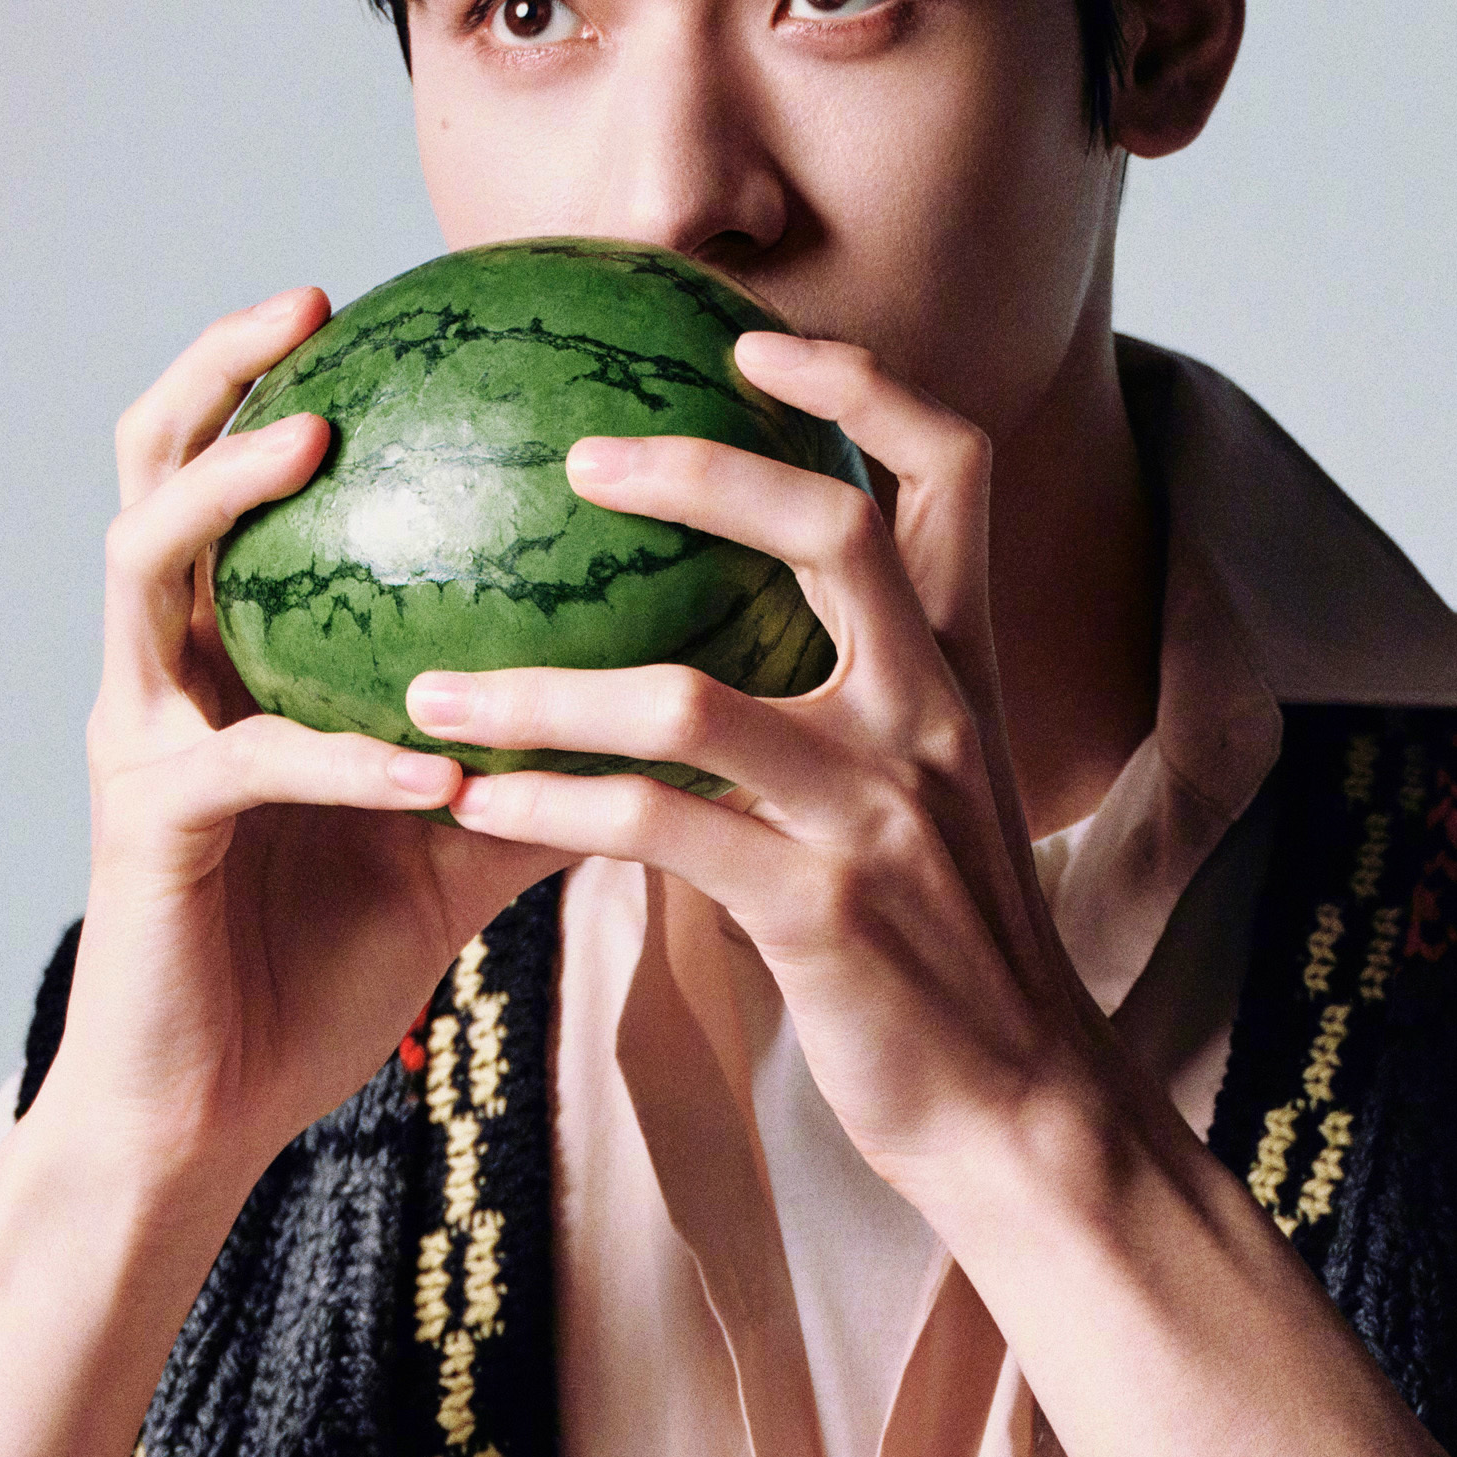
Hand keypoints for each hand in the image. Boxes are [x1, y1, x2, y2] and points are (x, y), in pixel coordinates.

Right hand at [35, 289, 567, 1202]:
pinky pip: (247, 764)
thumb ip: (548, 755)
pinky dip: (341, 756)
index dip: (273, 372)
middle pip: (146, 469)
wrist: (218, 1109)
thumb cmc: (329, 964)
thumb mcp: (460, 837)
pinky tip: (431, 767)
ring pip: (141, 566)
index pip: (229, 474)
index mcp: (228, 654)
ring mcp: (136, 740)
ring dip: (226, 492)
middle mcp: (162, 671)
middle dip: (213, 368)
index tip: (373, 293)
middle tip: (310, 300)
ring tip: (319, 435)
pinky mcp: (143, 831)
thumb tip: (695, 693)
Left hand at [405, 331, 1117, 1203]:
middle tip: (575, 459)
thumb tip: (729, 635)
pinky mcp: (823, 914)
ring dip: (544, 686)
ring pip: (695, 698)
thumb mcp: (932, 796)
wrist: (1025, 1112)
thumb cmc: (952, 955)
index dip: (859, 386)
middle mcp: (934, 715)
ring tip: (431, 683)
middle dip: (698, 472)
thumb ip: (861, 702)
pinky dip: (547, 808)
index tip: (751, 344)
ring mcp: (881, 813)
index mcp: (967, 670)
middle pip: (829, 531)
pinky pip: (656, 832)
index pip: (955, 469)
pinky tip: (468, 807)